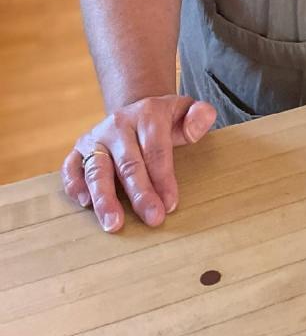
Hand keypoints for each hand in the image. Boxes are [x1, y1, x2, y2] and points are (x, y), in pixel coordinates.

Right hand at [61, 95, 216, 232]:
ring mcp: (96, 138)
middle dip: (140, 193)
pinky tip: (84, 204)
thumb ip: (198, 115)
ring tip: (114, 224)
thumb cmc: (164, 121)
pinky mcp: (79, 150)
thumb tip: (204, 117)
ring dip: (105, 197)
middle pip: (129, 163)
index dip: (164, 178)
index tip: (171, 204)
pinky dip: (75, 184)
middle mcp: (118, 125)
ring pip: (98, 169)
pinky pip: (71, 167)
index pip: (156, 150)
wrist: (135, 112)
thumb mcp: (184, 112)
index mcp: (147, 114)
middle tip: (153, 219)